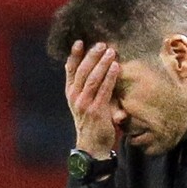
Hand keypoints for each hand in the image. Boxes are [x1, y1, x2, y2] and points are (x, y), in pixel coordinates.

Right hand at [65, 40, 120, 158]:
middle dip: (91, 56)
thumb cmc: (92, 122)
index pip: (70, 70)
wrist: (92, 146)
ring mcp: (84, 104)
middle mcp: (75, 97)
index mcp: (70, 93)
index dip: (74, 55)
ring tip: (110, 51)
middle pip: (82, 71)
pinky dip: (110, 77)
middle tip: (101, 44)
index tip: (79, 41)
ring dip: (102, 63)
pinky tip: (116, 66)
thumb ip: (87, 88)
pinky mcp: (96, 111)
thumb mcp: (84, 103)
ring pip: (92, 78)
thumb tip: (94, 67)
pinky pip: (104, 90)